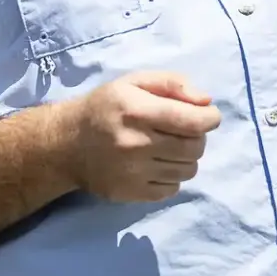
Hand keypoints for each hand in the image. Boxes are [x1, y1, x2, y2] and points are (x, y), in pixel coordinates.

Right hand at [53, 71, 221, 201]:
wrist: (66, 144)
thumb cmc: (106, 107)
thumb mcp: (134, 82)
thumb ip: (172, 84)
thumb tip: (206, 101)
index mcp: (136, 111)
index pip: (192, 121)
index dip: (210, 118)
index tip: (209, 116)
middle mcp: (135, 144)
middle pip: (194, 148)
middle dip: (199, 137)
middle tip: (187, 131)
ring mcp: (132, 173)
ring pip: (187, 170)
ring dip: (187, 158)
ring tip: (170, 147)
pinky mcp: (130, 193)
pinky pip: (172, 189)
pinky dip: (172, 176)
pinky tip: (157, 164)